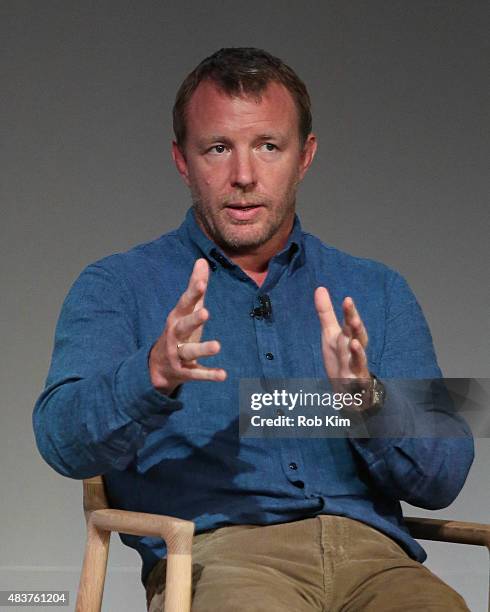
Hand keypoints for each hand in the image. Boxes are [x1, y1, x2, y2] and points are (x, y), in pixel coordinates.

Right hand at [149, 258, 226, 394]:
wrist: (156, 366)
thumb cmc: (177, 331)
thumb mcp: (186, 309)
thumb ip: (195, 287)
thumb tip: (202, 261)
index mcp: (177, 318)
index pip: (185, 303)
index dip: (193, 293)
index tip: (201, 282)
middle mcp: (175, 335)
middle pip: (183, 326)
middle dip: (193, 319)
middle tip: (206, 312)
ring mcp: (178, 354)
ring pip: (190, 351)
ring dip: (203, 349)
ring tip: (217, 346)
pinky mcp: (185, 372)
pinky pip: (197, 374)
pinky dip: (209, 375)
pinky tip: (223, 375)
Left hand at [314, 287, 370, 403]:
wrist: (349, 386)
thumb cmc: (341, 356)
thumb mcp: (330, 333)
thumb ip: (326, 312)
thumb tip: (320, 288)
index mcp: (348, 336)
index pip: (349, 322)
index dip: (349, 312)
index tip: (347, 300)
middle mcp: (354, 349)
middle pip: (357, 336)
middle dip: (356, 327)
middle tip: (352, 318)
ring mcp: (356, 366)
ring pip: (359, 358)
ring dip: (358, 351)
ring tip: (355, 343)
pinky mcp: (355, 383)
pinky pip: (356, 381)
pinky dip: (355, 378)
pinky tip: (351, 378)